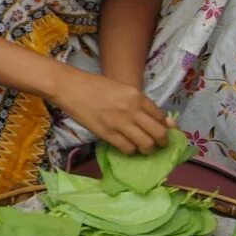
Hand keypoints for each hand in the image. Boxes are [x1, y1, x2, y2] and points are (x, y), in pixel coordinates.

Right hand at [53, 70, 170, 156]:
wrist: (70, 87)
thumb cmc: (95, 85)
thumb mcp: (122, 88)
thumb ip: (139, 102)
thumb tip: (159, 119)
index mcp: (137, 96)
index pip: (161, 117)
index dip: (165, 126)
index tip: (162, 130)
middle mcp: (132, 110)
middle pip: (159, 133)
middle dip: (162, 142)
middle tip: (158, 144)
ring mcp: (120, 123)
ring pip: (146, 145)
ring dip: (147, 149)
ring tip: (143, 147)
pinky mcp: (107, 134)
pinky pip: (128, 149)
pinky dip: (131, 150)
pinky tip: (127, 146)